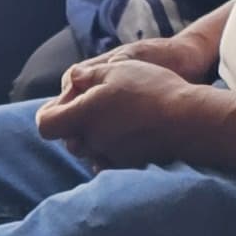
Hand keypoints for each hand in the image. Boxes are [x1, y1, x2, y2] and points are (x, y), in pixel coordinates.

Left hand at [34, 53, 212, 169]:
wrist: (190, 120)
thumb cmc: (153, 90)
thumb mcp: (117, 68)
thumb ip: (87, 75)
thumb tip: (73, 80)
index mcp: (84, 116)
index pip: (46, 125)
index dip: (50, 114)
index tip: (64, 105)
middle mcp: (92, 141)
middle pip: (69, 139)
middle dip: (77, 125)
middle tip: (98, 106)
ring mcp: (110, 157)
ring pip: (90, 151)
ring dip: (96, 137)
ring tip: (118, 118)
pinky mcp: (128, 167)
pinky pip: (110, 161)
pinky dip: (113, 150)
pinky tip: (130, 134)